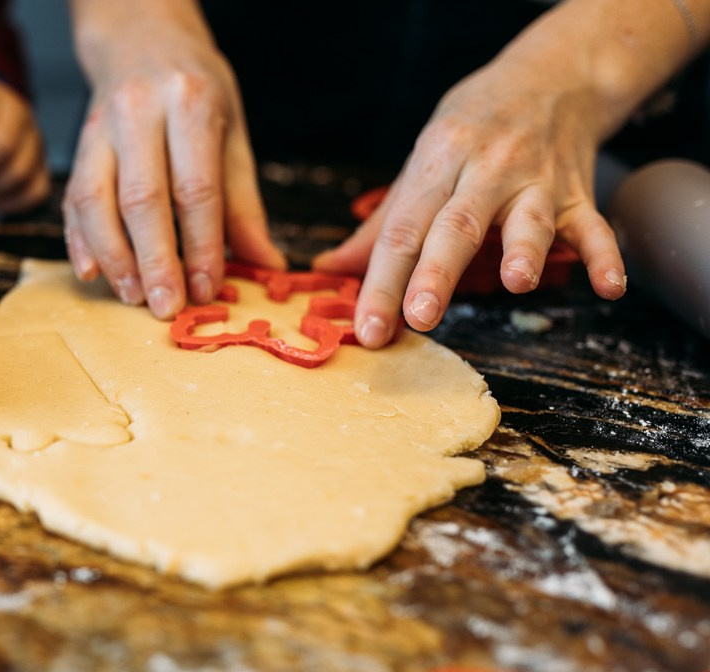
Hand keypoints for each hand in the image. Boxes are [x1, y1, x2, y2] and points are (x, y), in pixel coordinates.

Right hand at [64, 0, 283, 319]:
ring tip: (132, 296)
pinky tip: (93, 273)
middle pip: (143, 200)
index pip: (195, 189)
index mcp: (190, 105)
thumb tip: (268, 266)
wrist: (143, 38)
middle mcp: (139, 112)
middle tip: (166, 307)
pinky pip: (72, 199)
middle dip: (155, 261)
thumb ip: (244, 204)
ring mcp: (100, 127)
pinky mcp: (78, 144)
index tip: (208, 289)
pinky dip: (80, 241)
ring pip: (96, 201)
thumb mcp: (233, 135)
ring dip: (114, 258)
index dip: (202, 246)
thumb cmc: (196, 90)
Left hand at [313, 43, 629, 347]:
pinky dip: (604, 256)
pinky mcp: (576, 193)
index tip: (369, 327)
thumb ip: (381, 224)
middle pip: (456, 227)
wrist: (551, 77)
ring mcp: (535, 181)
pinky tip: (609, 286)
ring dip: (523, 251)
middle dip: (436, 273)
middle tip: (420, 316)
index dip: (382, 281)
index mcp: (437, 164)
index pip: (402, 230)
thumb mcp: (421, 163)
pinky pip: (593, 226)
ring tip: (516, 283)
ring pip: (527, 220)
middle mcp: (485, 171)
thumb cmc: (473, 128)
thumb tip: (330, 266)